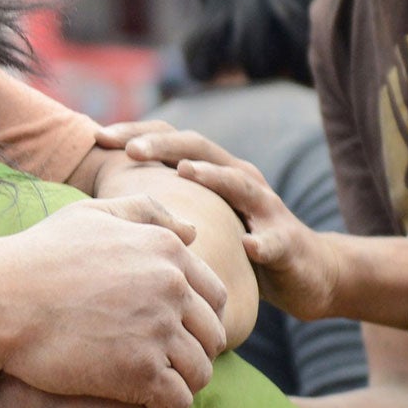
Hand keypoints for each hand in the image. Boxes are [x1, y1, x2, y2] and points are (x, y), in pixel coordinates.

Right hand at [0, 193, 227, 407]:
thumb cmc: (36, 258)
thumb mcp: (90, 216)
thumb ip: (144, 212)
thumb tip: (192, 231)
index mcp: (166, 249)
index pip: (213, 297)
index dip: (195, 322)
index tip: (167, 338)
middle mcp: (172, 285)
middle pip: (211, 336)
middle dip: (191, 355)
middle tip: (159, 369)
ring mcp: (158, 328)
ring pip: (200, 372)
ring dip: (179, 386)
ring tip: (149, 392)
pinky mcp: (140, 370)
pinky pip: (177, 402)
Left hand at [100, 123, 343, 321]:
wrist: (309, 273)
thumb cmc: (240, 246)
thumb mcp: (198, 220)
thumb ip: (163, 205)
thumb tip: (100, 200)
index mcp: (214, 172)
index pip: (171, 142)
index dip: (136, 134)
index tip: (98, 136)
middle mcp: (240, 178)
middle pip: (199, 149)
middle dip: (163, 145)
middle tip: (129, 149)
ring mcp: (266, 208)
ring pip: (239, 183)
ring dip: (213, 176)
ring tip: (186, 173)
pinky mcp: (287, 242)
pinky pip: (274, 240)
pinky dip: (262, 241)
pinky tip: (248, 246)